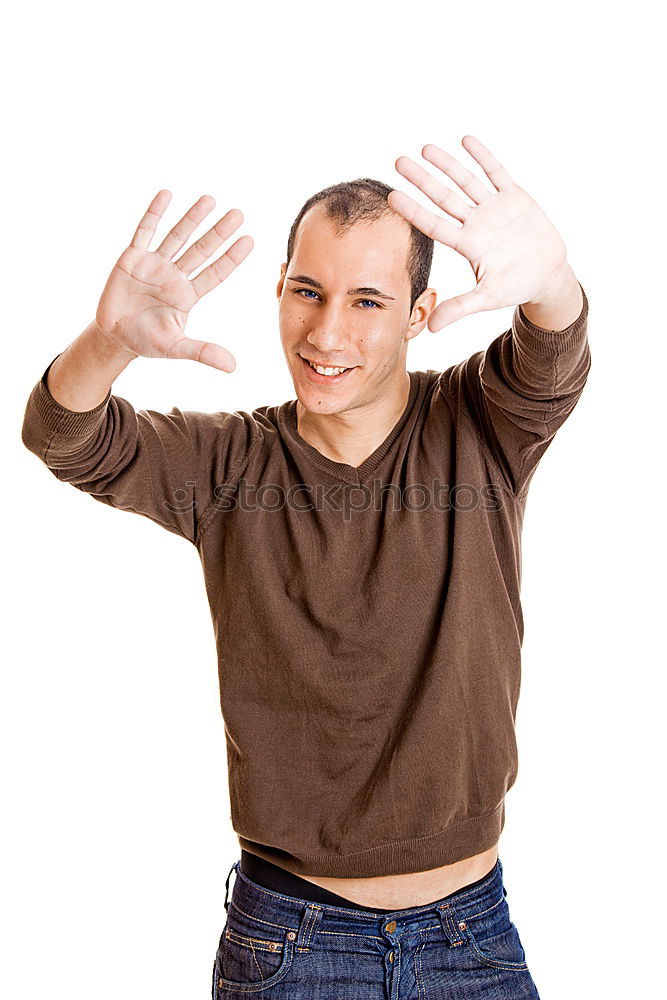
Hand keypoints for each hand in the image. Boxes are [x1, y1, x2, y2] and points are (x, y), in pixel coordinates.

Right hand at [94, 190, 253, 371]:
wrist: (115, 336)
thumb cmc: (148, 340)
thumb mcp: (176, 347)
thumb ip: (203, 352)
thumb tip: (233, 367)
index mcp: (188, 294)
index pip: (215, 272)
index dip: (231, 258)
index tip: (249, 240)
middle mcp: (175, 275)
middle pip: (201, 250)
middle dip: (218, 232)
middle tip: (238, 214)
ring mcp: (154, 264)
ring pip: (177, 236)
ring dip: (192, 218)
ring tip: (210, 199)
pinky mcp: (132, 258)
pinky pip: (145, 232)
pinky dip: (155, 214)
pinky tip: (167, 194)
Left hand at [388, 135, 568, 330]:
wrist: (547, 275)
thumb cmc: (515, 287)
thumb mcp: (487, 299)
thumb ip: (460, 308)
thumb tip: (432, 328)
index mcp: (467, 244)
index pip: (434, 224)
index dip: (414, 210)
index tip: (392, 196)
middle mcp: (476, 222)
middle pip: (444, 197)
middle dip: (422, 180)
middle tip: (398, 161)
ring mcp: (494, 208)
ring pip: (466, 181)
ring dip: (447, 164)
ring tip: (425, 148)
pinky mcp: (515, 198)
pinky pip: (496, 173)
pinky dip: (483, 157)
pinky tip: (465, 140)